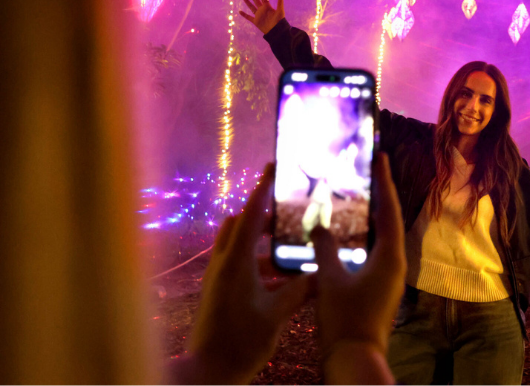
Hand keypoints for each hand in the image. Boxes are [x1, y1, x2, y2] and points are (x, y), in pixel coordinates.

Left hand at [171, 164, 310, 384]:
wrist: (207, 371)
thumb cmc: (240, 341)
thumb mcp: (277, 314)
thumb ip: (300, 290)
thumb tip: (321, 275)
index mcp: (237, 261)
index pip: (251, 214)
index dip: (263, 189)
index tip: (272, 166)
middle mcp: (223, 263)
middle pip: (240, 223)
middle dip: (262, 213)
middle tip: (287, 211)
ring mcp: (217, 277)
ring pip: (236, 243)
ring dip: (258, 238)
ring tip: (285, 242)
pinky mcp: (217, 290)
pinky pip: (236, 262)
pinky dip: (255, 259)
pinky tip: (276, 275)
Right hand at [240, 0, 284, 34]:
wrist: (276, 31)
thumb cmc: (279, 21)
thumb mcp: (280, 11)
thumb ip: (280, 2)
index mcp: (267, 6)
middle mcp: (262, 9)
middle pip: (256, 0)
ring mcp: (258, 15)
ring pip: (251, 7)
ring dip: (247, 2)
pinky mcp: (256, 21)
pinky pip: (248, 17)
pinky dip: (244, 15)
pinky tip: (240, 11)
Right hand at [311, 153, 406, 383]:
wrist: (354, 358)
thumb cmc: (344, 319)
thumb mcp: (329, 279)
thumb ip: (324, 248)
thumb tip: (318, 226)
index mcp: (390, 257)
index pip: (388, 209)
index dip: (384, 181)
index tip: (381, 156)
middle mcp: (396, 264)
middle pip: (389, 220)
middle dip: (380, 194)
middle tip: (370, 169)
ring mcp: (391, 277)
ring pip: (383, 236)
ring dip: (373, 215)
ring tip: (361, 193)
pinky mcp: (382, 287)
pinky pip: (376, 251)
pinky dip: (366, 235)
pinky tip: (352, 233)